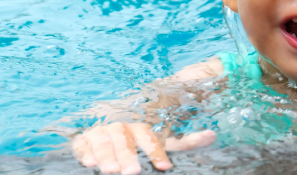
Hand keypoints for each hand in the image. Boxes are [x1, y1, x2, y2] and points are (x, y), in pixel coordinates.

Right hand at [72, 122, 216, 173]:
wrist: (110, 127)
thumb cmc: (142, 140)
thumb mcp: (164, 140)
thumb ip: (186, 141)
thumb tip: (213, 136)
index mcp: (141, 126)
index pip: (150, 136)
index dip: (157, 151)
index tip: (165, 168)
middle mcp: (121, 127)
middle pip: (125, 139)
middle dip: (129, 155)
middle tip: (133, 172)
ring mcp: (101, 131)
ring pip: (104, 141)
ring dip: (107, 156)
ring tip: (111, 171)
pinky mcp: (83, 139)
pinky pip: (83, 144)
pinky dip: (86, 152)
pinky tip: (89, 163)